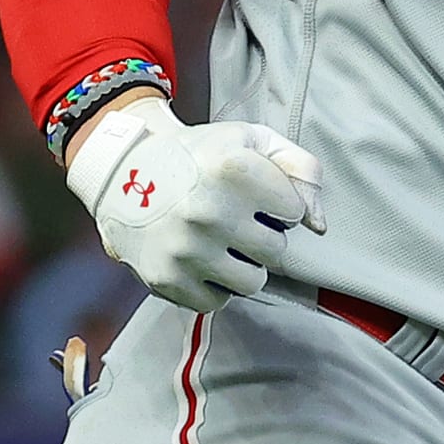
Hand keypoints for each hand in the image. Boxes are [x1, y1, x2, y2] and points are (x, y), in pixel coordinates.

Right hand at [64, 96, 325, 311]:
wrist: (124, 172)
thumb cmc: (202, 156)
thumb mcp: (252, 140)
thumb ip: (302, 169)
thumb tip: (319, 226)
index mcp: (234, 169)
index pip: (295, 211)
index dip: (278, 202)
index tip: (253, 193)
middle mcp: (210, 211)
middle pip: (277, 251)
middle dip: (263, 235)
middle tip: (235, 218)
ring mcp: (186, 249)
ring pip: (252, 282)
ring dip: (244, 265)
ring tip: (221, 241)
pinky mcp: (167, 279)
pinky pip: (217, 302)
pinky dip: (213, 285)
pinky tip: (199, 258)